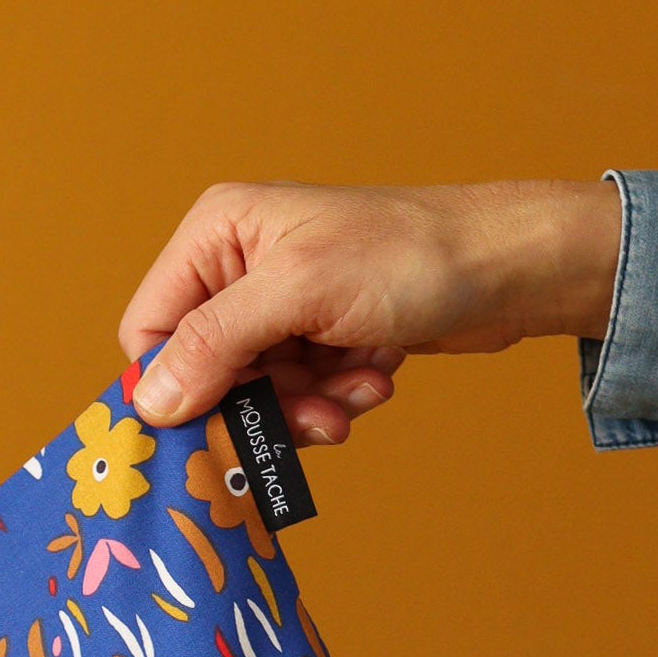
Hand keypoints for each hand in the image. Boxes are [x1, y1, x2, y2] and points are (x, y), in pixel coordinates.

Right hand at [119, 180, 622, 440]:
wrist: (508, 267)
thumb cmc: (411, 255)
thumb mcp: (299, 294)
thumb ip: (216, 344)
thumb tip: (149, 402)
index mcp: (216, 235)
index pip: (150, 330)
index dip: (177, 385)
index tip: (219, 421)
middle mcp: (239, 267)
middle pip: (205, 372)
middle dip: (261, 401)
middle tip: (310, 417)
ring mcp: (281, 305)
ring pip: (255, 394)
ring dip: (305, 406)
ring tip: (354, 393)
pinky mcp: (318, 336)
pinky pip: (297, 394)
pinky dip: (333, 399)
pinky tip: (373, 377)